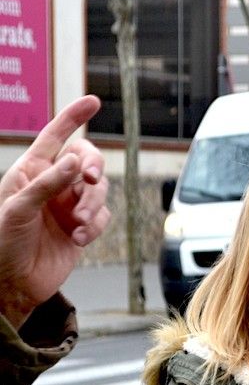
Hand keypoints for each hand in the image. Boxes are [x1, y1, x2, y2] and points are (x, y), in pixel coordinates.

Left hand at [0, 95, 109, 328]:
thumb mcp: (18, 209)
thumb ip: (47, 184)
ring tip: (78, 224)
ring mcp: (69, 206)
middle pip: (87, 161)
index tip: (93, 101)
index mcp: (31, 172)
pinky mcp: (83, 227)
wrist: (14, 282)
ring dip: (93, 205)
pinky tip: (79, 239)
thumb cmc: (3, 243)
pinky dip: (95, 227)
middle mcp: (53, 184)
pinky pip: (102, 217)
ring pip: (99, 191)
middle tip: (90, 179)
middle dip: (93, 169)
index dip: (73, 117)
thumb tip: (74, 161)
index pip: (55, 137)